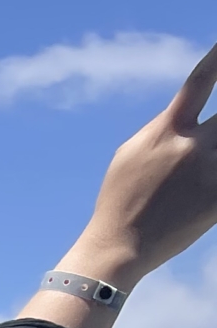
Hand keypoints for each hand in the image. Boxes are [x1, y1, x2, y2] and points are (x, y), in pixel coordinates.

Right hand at [63, 38, 216, 287]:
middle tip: (214, 133)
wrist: (120, 247)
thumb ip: (165, 128)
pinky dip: (216, 175)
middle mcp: (192, 146)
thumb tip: (189, 110)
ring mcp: (209, 174)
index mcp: (167, 129)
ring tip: (198, 165)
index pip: (202, 80)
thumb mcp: (132, 153)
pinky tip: (198, 192)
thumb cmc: (121, 198)